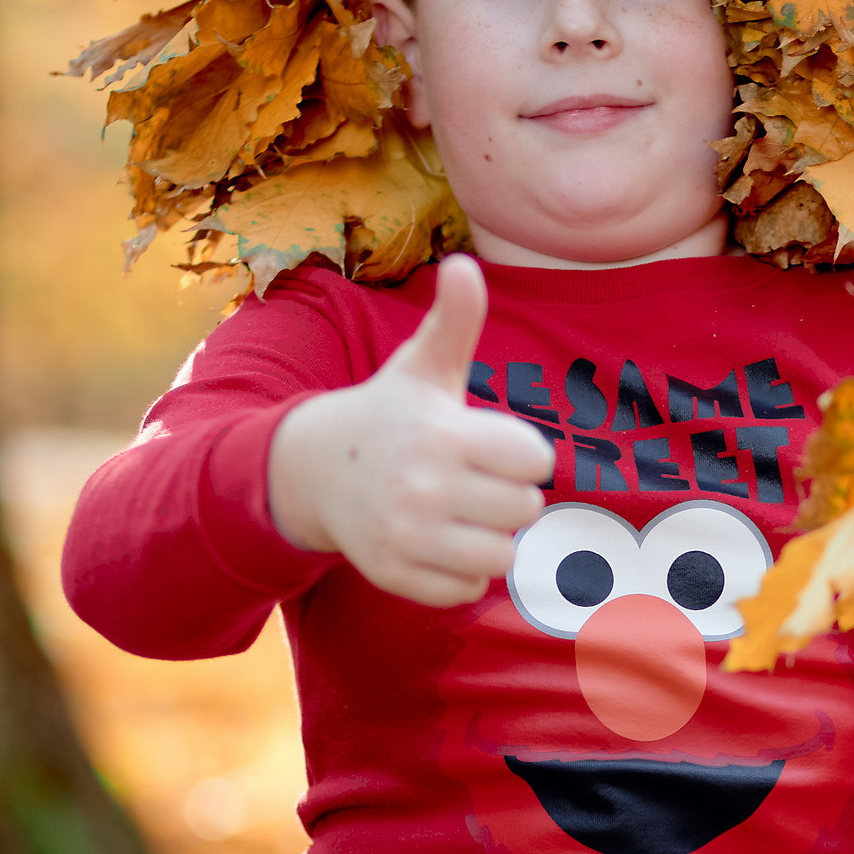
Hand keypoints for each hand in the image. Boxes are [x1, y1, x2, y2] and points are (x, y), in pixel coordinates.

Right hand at [265, 257, 553, 606]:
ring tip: (462, 514)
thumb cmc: (391, 414)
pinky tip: (438, 543)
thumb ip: (455, 320)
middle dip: (508, 496)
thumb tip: (464, 264)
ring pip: (502, 556)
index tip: (489, 446)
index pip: (537, 460)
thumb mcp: (424, 366)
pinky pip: (468, 590)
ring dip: (491, 538)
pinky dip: (462, 573)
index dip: (521, 453)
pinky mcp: (395, 574)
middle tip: (473, 482)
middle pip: (526, 510)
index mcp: (442, 433)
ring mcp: (406, 535)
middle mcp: (423, 487)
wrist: (317, 468)